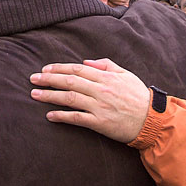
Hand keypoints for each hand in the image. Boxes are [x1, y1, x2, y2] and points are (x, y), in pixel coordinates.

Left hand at [30, 58, 149, 142]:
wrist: (152, 120)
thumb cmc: (138, 96)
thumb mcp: (126, 74)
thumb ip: (106, 65)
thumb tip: (87, 63)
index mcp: (106, 77)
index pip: (77, 70)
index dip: (59, 68)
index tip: (45, 69)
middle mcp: (101, 90)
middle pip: (69, 81)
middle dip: (49, 79)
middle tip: (33, 79)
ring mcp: (99, 106)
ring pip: (70, 98)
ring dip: (50, 95)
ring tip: (34, 94)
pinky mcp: (100, 123)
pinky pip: (77, 118)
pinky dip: (62, 116)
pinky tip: (49, 115)